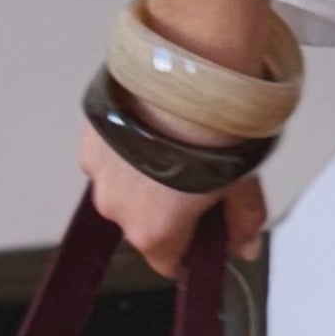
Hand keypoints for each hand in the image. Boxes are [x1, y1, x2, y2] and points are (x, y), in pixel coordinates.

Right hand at [77, 125, 270, 277]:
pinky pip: (110, 155)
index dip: (191, 248)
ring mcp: (98, 173)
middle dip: (169, 207)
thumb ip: (243, 222)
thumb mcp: (244, 183)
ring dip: (146, 175)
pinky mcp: (89, 139)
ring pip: (125, 188)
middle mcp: (117, 209)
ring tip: (175, 143)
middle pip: (146, 223)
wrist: (185, 74)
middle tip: (200, 173)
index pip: (168, 262)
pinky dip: (129, 147)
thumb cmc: (214, 129)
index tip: (206, 226)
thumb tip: (245, 246)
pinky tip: (153, 126)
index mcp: (154, 232)